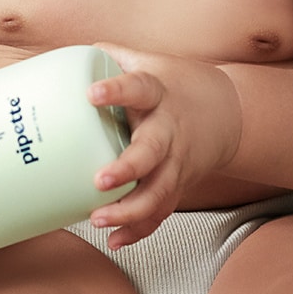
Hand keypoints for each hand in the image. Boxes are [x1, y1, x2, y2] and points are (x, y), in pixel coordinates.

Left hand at [83, 42, 242, 249]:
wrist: (226, 111)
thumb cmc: (173, 85)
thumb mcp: (148, 63)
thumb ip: (111, 58)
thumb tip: (66, 54)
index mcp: (158, 94)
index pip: (138, 88)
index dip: (116, 90)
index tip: (91, 94)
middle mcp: (169, 130)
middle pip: (152, 151)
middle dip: (128, 168)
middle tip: (100, 180)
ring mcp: (176, 161)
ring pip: (159, 190)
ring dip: (130, 209)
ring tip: (98, 218)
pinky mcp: (178, 184)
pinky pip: (161, 211)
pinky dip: (139, 229)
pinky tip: (115, 239)